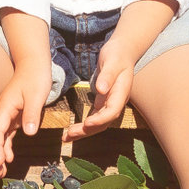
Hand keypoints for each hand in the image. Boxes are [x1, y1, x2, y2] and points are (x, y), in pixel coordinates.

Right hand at [0, 58, 49, 175]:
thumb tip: (28, 132)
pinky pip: (6, 134)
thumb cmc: (35, 78)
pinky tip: (8, 157)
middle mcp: (2, 112)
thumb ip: (31, 114)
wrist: (34, 64)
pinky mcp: (13, 115)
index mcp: (5, 107)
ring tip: (1, 171)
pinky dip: (6, 145)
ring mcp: (6, 114)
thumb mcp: (36, 95)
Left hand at [74, 0, 175, 136]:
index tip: (87, 123)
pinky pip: (94, 118)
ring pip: (98, 123)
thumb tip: (101, 89)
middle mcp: (116, 102)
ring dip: (83, 132)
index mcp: (121, 93)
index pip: (112, 111)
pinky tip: (72, 130)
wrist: (122, 51)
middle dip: (87, 130)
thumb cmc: (117, 54)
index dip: (100, 120)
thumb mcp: (112, 61)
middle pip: (103, 122)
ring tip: (66, 137)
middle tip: (69, 135)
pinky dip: (83, 125)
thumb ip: (108, 76)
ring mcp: (110, 103)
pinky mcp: (103, 102)